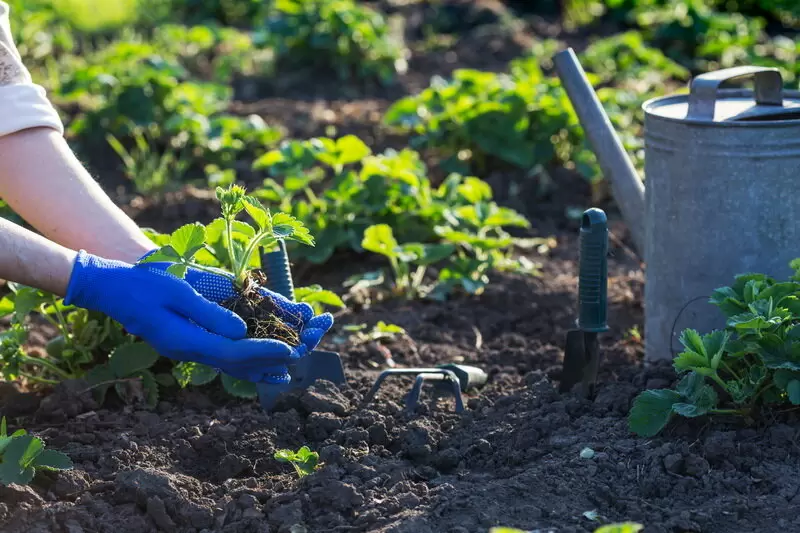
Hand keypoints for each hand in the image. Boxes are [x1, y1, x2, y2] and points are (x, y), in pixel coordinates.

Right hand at [64, 250, 301, 382]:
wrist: (113, 289)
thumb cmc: (144, 284)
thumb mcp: (178, 291)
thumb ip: (209, 313)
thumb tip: (241, 332)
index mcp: (187, 340)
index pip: (234, 353)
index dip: (265, 351)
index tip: (291, 349)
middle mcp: (191, 351)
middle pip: (240, 364)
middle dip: (274, 358)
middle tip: (306, 351)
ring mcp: (189, 350)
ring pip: (234, 366)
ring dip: (265, 365)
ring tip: (295, 367)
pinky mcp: (190, 343)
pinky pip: (224, 359)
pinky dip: (248, 362)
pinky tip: (264, 364)